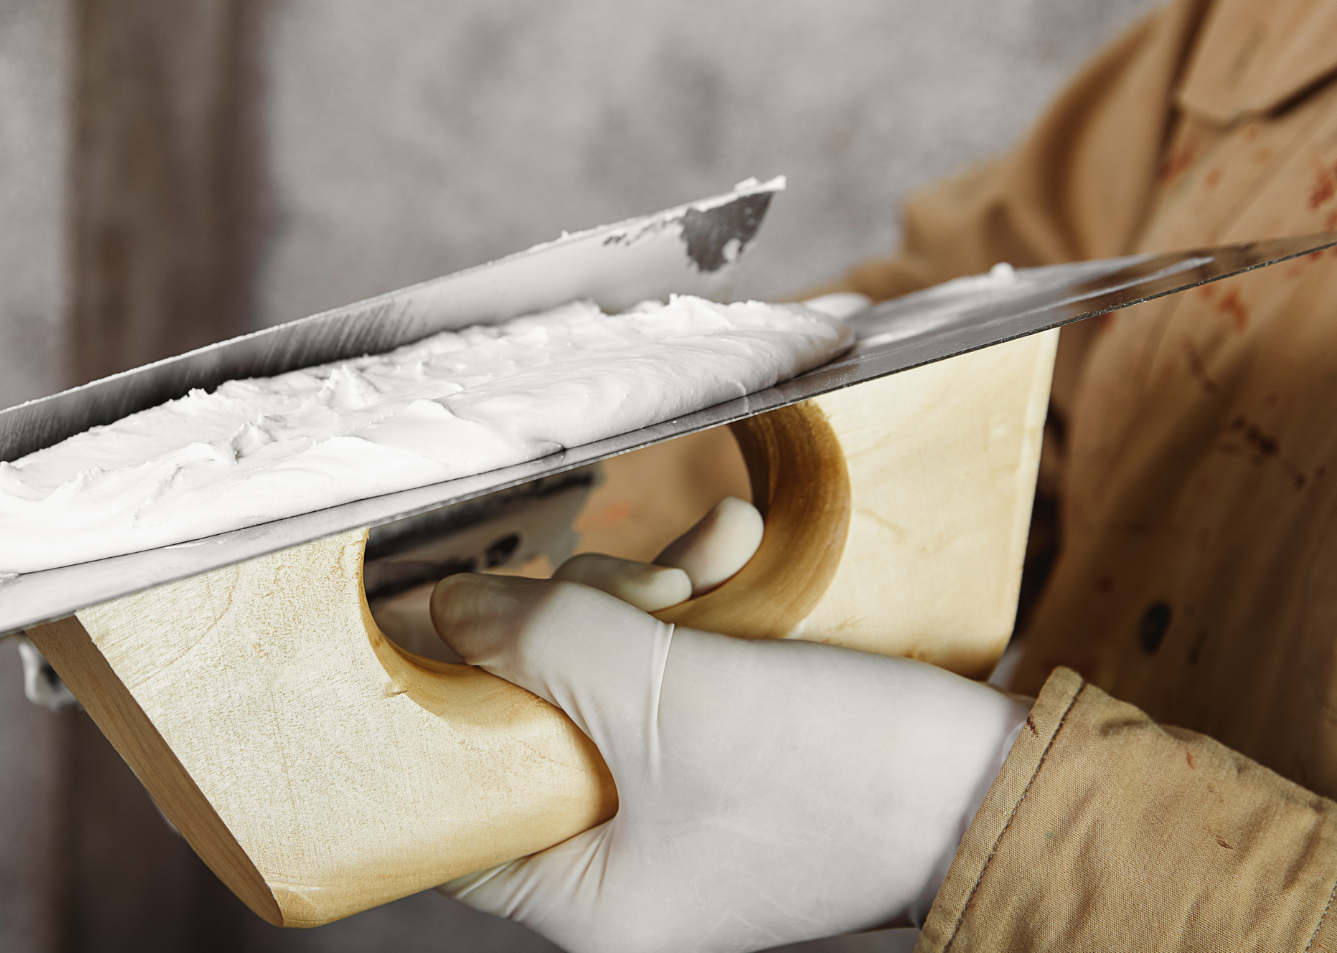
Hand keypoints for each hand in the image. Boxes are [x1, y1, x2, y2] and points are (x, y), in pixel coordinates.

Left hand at [430, 508, 1027, 952]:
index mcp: (591, 901)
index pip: (462, 811)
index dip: (448, 709)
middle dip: (582, 622)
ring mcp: (676, 811)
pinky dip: (700, 608)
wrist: (999, 781)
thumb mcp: (667, 695)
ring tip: (714, 557)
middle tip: (640, 589)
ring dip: (650, 596)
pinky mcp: (726, 758)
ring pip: (606, 675)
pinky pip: (675, 670)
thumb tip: (448, 611)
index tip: (451, 625)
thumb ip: (544, 643)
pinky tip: (736, 547)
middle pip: (534, 718)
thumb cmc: (843, 777)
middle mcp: (625, 867)